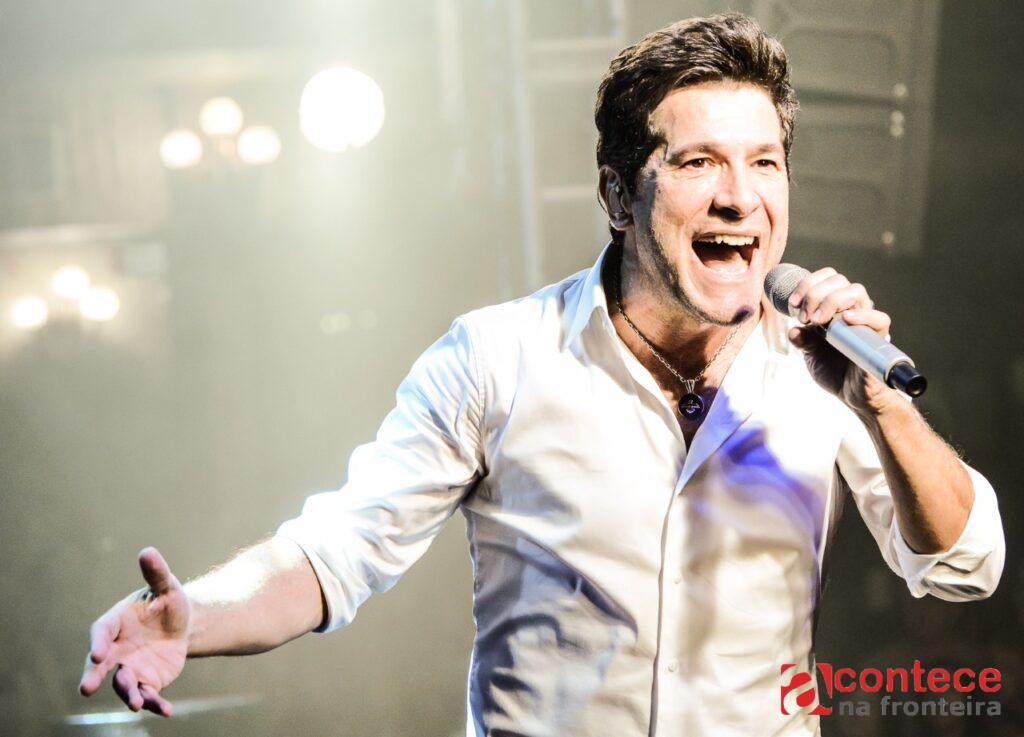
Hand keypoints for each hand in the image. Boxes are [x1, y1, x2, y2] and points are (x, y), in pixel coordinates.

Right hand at [79, 547, 189, 716]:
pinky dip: (154, 703)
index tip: (98, 653)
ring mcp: (129, 668)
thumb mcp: (166, 586)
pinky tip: (165, 710)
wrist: (183, 624)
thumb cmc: (167, 602)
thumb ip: (156, 573)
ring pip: (123, 684)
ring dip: (127, 694)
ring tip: (135, 703)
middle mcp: (116, 650)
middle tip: (85, 688)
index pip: (101, 632)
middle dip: (92, 676)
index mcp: (115, 623)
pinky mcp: (146, 682)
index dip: (98, 643)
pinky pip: (147, 695)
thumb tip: (147, 551)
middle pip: (100, 666)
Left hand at [786, 267, 900, 414]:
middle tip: (804, 317)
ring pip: (856, 291)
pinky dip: (863, 315)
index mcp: (834, 308)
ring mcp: (865, 321)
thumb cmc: (833, 371)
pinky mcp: (878, 338)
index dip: (807, 284)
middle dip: (815, 292)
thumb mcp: (810, 354)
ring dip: (832, 300)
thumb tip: (794, 331)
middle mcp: (851, 308)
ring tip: (817, 320)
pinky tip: (845, 320)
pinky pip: (879, 319)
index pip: (825, 278)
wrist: (852, 396)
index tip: (792, 304)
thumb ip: (803, 340)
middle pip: (838, 279)